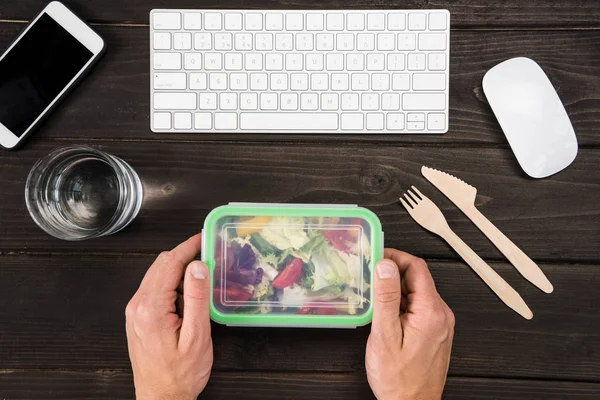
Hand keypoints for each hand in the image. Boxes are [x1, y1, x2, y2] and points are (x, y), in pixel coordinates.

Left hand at [126, 234, 212, 399]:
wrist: (161, 398)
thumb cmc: (181, 373)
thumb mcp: (197, 337)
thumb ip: (197, 299)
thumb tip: (197, 266)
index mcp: (151, 308)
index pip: (169, 263)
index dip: (188, 246)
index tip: (205, 237)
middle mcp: (137, 305)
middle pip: (161, 264)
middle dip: (185, 256)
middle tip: (209, 256)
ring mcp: (135, 311)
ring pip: (157, 274)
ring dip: (178, 270)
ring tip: (202, 278)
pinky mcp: (138, 317)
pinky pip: (154, 288)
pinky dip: (172, 283)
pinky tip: (188, 294)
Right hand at [366, 249, 454, 399]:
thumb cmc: (398, 378)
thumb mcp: (385, 335)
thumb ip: (385, 297)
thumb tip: (385, 265)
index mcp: (431, 311)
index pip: (417, 267)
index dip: (395, 256)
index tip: (376, 255)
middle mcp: (441, 314)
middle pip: (418, 278)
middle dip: (393, 272)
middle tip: (369, 275)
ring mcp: (440, 324)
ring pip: (418, 292)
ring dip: (396, 288)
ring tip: (374, 295)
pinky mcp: (435, 332)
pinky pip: (419, 307)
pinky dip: (402, 302)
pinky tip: (386, 312)